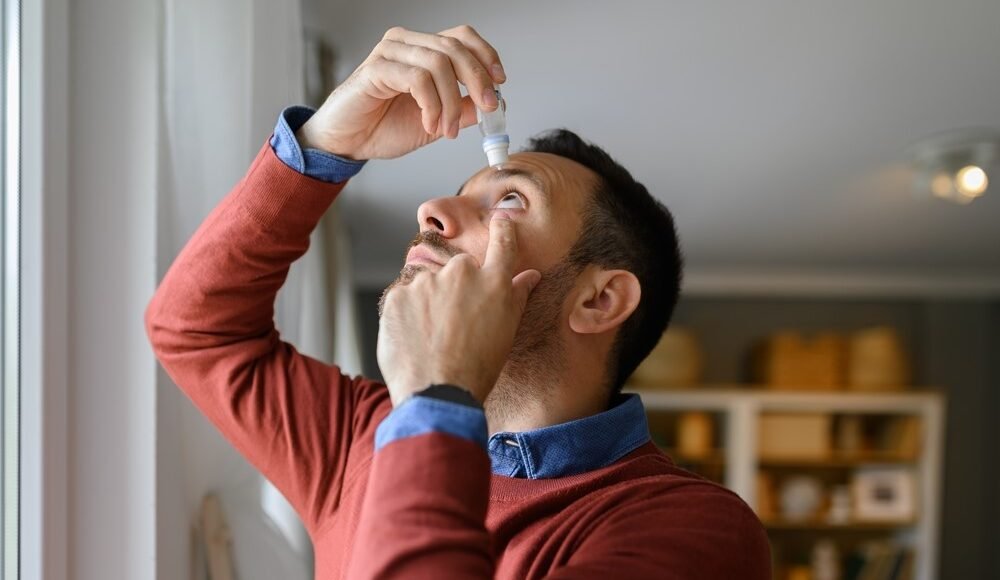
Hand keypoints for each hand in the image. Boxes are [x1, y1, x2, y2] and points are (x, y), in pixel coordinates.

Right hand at [296, 25, 505, 160]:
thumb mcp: (436, 122)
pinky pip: (417, 79)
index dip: (485, 56)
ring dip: (452, 103)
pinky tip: (429, 124)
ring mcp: (389, 53)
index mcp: (421, 49)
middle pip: (454, 47)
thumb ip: (463, 110)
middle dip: (478, 80)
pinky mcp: (375, 69)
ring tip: (447, 130)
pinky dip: (432, 106)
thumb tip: (495, 104)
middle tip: (487, 110)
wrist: (347, 143)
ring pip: (438, 64)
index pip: (461, 37)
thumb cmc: (383, 127)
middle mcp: (406, 43)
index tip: (500, 82)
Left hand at [376, 214, 541, 405]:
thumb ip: (516, 296)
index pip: (502, 243)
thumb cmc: (478, 368)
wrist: (438, 394)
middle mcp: (461, 273)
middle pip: (458, 271)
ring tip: (432, 340)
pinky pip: (403, 301)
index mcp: (494, 281)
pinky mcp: (397, 296)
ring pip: (427, 287)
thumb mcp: (507, 331)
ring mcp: (427, 282)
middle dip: (455, 290)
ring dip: (428, 304)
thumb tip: (529, 275)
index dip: (502, 229)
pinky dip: (406, 317)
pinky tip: (414, 341)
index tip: (501, 220)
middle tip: (455, 326)